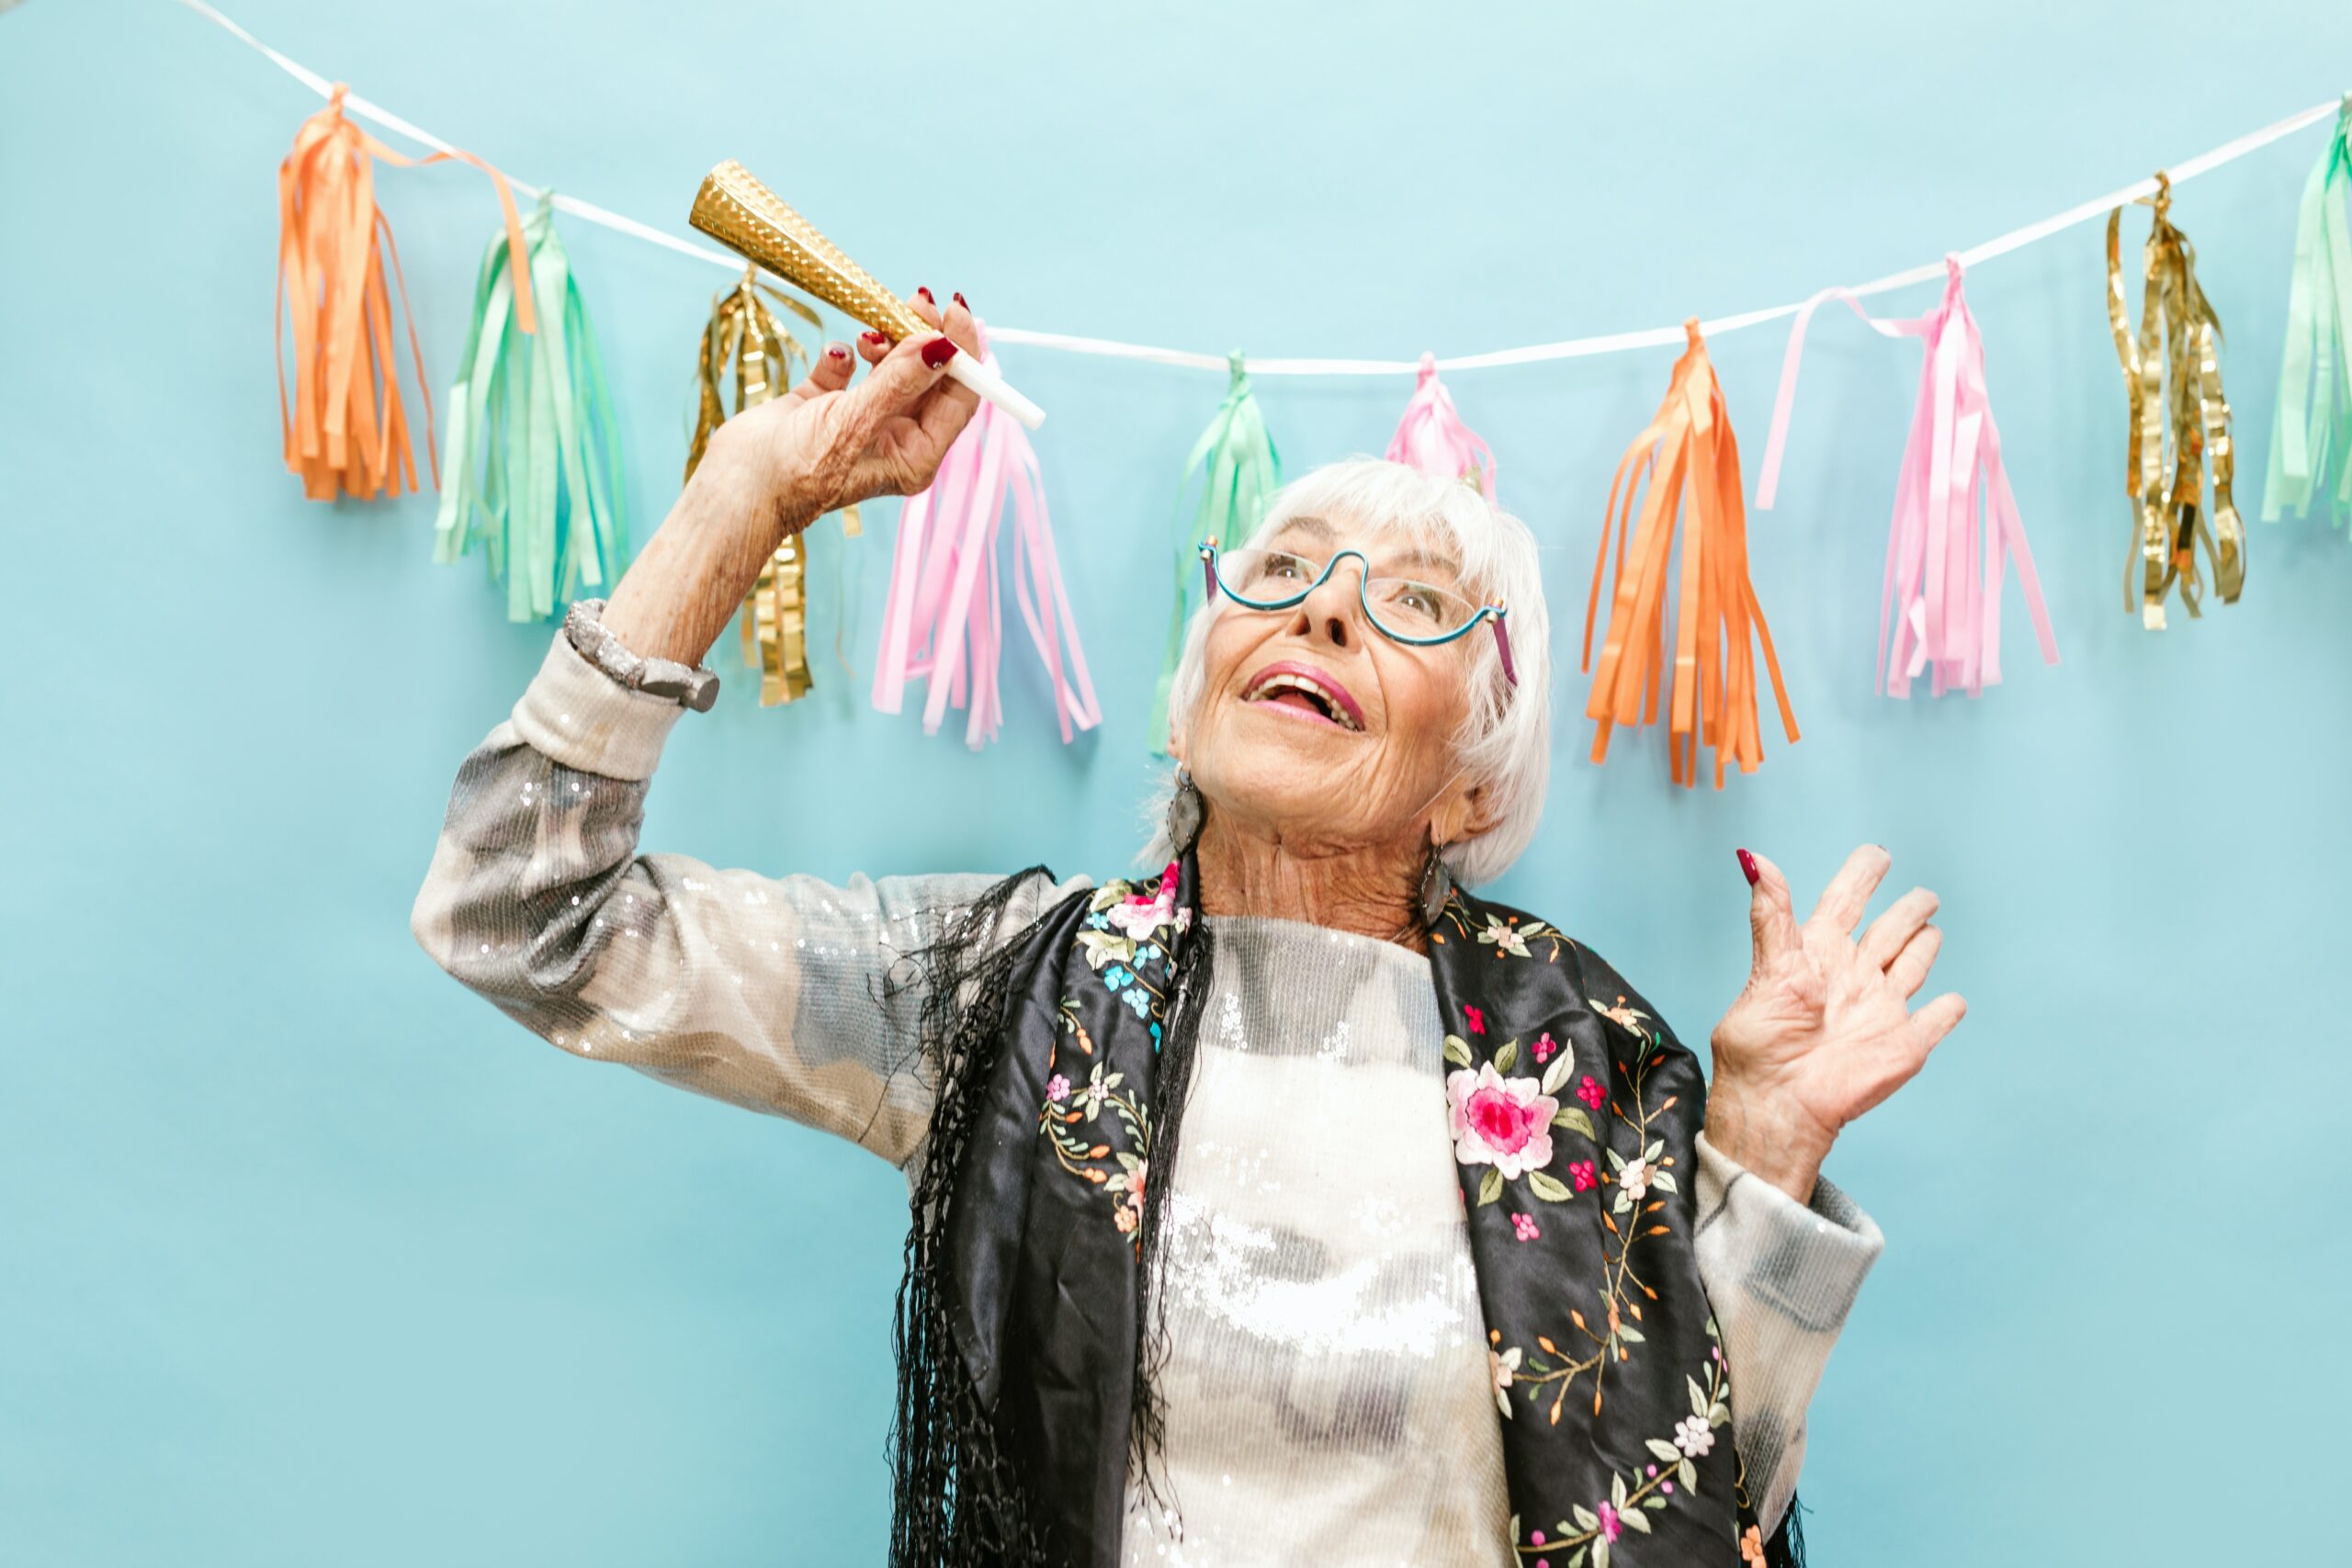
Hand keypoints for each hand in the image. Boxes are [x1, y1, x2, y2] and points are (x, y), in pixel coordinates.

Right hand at [707, 287, 984, 530]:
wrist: (735, 488)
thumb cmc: (799, 471)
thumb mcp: (855, 422)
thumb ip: (900, 381)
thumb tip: (944, 348)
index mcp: (914, 454)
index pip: (958, 398)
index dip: (963, 354)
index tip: (954, 310)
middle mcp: (893, 437)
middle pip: (927, 377)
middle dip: (924, 337)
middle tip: (916, 300)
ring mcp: (859, 420)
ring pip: (889, 368)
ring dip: (884, 342)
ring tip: (867, 334)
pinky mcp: (824, 405)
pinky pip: (846, 369)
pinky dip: (843, 355)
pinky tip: (835, 356)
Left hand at [1704, 846, 1965, 1202]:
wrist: (1779, 1104)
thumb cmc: (1761, 1042)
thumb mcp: (1768, 969)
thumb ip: (1772, 915)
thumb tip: (1753, 858)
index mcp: (1818, 954)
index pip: (1845, 902)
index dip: (1861, 876)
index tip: (1877, 854)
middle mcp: (1852, 976)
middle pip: (1889, 932)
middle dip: (1908, 911)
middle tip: (1924, 894)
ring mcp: (1880, 1010)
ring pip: (1912, 967)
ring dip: (1924, 946)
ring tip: (1930, 928)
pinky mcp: (1904, 1045)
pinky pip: (1934, 1022)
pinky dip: (1946, 1011)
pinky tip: (1952, 1002)